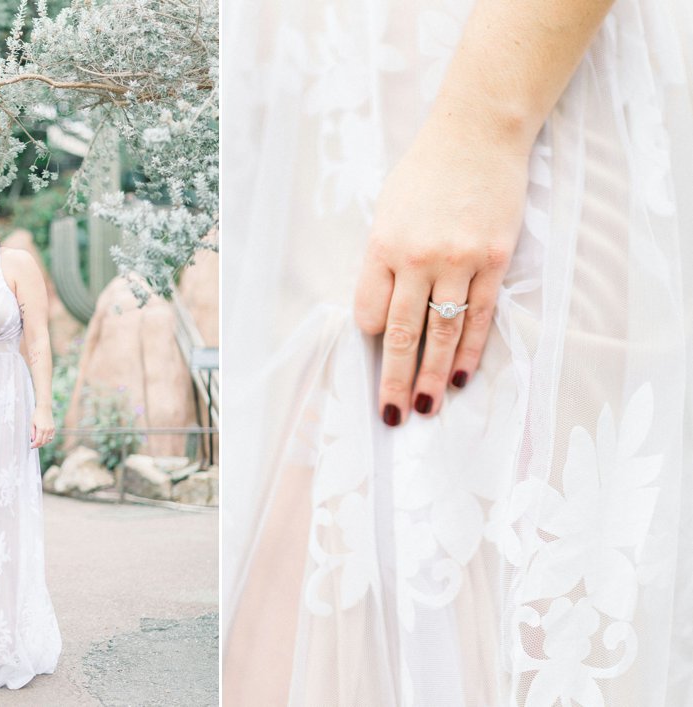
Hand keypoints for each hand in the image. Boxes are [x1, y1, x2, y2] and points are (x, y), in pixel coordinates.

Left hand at [30, 405, 54, 448]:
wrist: (44, 408)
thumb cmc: (37, 414)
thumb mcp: (32, 423)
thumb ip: (32, 433)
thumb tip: (33, 440)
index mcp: (41, 429)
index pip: (38, 441)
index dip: (34, 445)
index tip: (31, 446)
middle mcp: (47, 430)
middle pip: (43, 442)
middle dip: (38, 445)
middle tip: (34, 445)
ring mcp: (51, 429)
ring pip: (48, 440)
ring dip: (43, 443)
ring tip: (38, 442)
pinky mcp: (53, 428)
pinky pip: (51, 437)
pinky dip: (48, 440)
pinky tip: (44, 439)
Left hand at [354, 107, 531, 425]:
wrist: (478, 135)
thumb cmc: (425, 174)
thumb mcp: (387, 212)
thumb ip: (383, 261)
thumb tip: (380, 312)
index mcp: (382, 246)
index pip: (368, 311)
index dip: (368, 338)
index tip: (374, 352)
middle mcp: (418, 258)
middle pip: (401, 334)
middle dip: (394, 380)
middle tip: (392, 416)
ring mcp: (459, 261)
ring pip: (442, 334)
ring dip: (433, 377)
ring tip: (426, 409)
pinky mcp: (495, 261)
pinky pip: (480, 318)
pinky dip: (470, 351)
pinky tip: (462, 378)